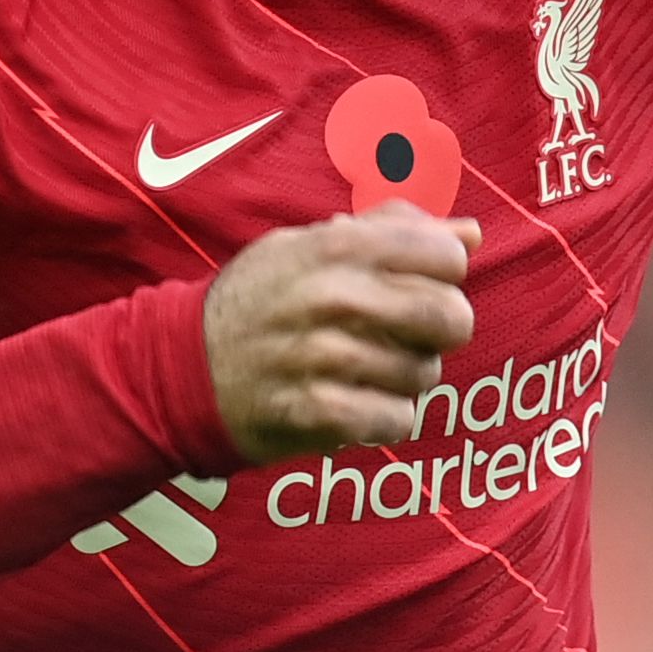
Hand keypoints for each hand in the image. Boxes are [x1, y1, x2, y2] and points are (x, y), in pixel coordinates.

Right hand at [205, 208, 481, 462]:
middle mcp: (331, 297)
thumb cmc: (260, 300)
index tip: (424, 283)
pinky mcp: (315, 411)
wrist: (181, 367)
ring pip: (425, 374)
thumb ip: (392, 232)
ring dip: (408, 377)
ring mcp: (322, 356)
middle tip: (416, 335)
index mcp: (335, 247)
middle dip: (444, 330)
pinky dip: (386, 417)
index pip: (445, 255)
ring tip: (373, 370)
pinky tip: (361, 404)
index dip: (447, 273)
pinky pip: (395, 419)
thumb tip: (470, 233)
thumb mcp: (311, 245)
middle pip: (449, 317)